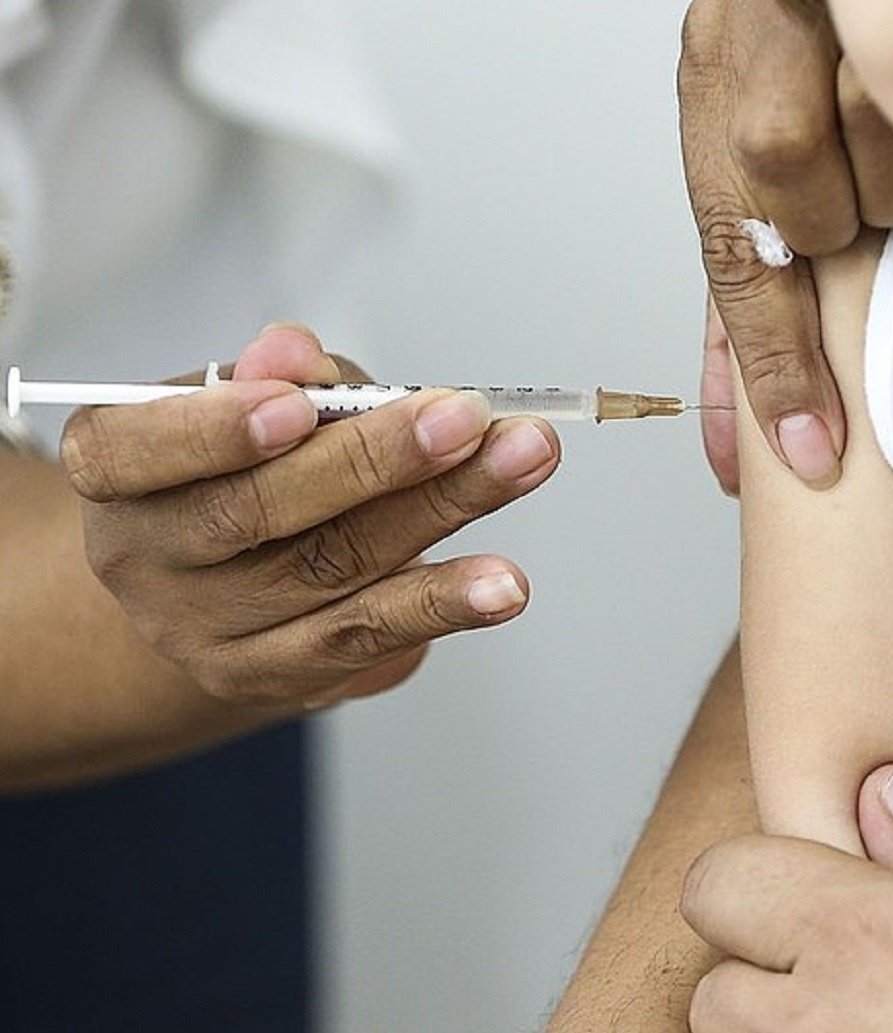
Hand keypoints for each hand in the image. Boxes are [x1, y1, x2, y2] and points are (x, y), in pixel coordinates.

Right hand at [62, 324, 559, 710]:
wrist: (201, 586)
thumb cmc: (224, 467)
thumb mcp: (228, 405)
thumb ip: (273, 375)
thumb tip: (293, 353)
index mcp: (114, 473)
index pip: (139, 450)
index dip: (214, 429)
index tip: (299, 402)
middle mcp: (147, 560)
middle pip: (260, 511)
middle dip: (376, 458)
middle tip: (467, 416)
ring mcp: (208, 631)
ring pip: (333, 569)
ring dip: (440, 511)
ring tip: (519, 465)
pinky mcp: (276, 675)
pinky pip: (367, 636)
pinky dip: (442, 603)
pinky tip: (503, 583)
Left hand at [679, 0, 892, 491]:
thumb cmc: (796, 42)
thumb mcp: (747, 150)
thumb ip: (749, 272)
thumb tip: (747, 418)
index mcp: (714, 94)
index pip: (736, 257)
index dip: (777, 367)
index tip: (812, 452)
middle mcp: (759, 49)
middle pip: (821, 221)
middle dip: (857, 225)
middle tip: (867, 186)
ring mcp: (835, 23)